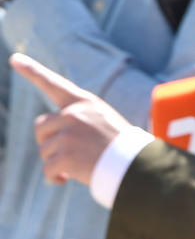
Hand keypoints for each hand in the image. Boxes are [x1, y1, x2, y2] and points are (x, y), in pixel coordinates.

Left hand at [12, 52, 134, 185]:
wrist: (135, 164)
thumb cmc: (121, 145)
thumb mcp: (102, 121)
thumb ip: (76, 119)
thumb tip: (44, 131)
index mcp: (84, 102)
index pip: (53, 83)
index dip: (32, 71)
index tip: (14, 59)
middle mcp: (74, 115)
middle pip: (41, 126)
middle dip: (49, 140)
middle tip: (67, 152)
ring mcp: (69, 135)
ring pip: (44, 150)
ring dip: (55, 161)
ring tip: (78, 165)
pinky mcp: (65, 156)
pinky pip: (48, 169)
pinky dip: (54, 177)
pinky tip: (65, 179)